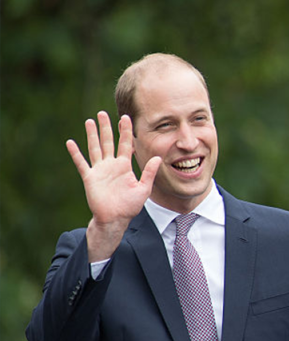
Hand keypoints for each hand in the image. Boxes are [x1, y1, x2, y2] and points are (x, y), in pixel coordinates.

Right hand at [66, 111, 159, 260]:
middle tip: (103, 113)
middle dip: (106, 127)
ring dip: (92, 135)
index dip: (125, 131)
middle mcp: (111, 165)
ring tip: (89, 121)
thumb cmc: (130, 206)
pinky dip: (76, 153)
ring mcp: (100, 170)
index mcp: (124, 166)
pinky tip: (70, 142)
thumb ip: (150, 173)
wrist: (115, 218)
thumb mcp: (143, 189)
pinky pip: (82, 163)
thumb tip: (158, 158)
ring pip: (95, 148)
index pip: (125, 144)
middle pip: (108, 142)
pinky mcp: (90, 177)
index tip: (125, 117)